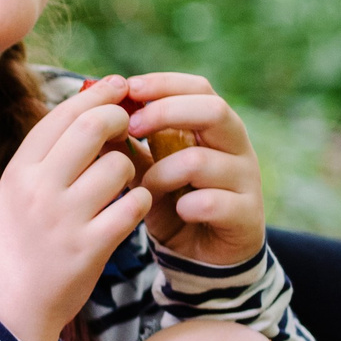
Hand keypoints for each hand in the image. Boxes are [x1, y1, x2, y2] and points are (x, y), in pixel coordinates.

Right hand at [0, 74, 153, 340]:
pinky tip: (132, 209)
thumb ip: (47, 155)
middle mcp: (38, 190)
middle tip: (131, 126)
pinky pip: (134, 205)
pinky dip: (141, 202)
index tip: (119, 87)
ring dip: (132, 167)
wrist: (10, 308)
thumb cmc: (19, 243)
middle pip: (93, 127)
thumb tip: (90, 107)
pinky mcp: (90, 247)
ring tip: (124, 182)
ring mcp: (64, 219)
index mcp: (18, 172)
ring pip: (119, 165)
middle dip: (120, 119)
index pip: (62, 115)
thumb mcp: (16, 193)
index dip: (96, 95)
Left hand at [119, 73, 265, 267]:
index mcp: (215, 128)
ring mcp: (246, 180)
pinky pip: (212, 202)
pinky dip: (186, 206)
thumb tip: (94, 115)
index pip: (200, 88)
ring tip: (145, 188)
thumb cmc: (174, 204)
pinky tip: (176, 212)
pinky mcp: (246, 214)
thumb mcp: (149, 171)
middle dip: (166, 113)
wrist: (203, 256)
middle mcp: (237, 147)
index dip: (165, 84)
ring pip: (202, 160)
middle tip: (131, 127)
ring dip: (163, 172)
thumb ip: (130, 147)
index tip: (128, 87)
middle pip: (213, 110)